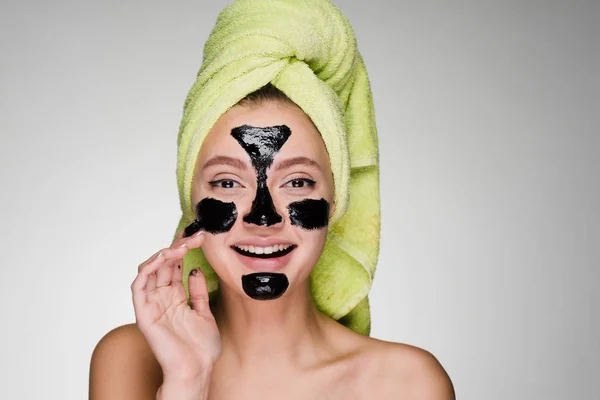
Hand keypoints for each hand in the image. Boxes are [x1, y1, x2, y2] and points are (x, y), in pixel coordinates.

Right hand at [131, 230, 221, 383]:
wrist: (196, 371)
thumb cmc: (201, 350)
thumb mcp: (205, 313)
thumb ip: (198, 292)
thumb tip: (194, 269)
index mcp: (175, 298)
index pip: (175, 266)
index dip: (185, 249)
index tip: (201, 236)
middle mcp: (161, 299)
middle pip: (163, 264)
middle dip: (178, 246)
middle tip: (196, 236)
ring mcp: (151, 305)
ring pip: (149, 270)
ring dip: (164, 253)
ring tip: (182, 246)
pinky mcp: (144, 313)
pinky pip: (139, 286)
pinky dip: (148, 268)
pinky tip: (163, 258)